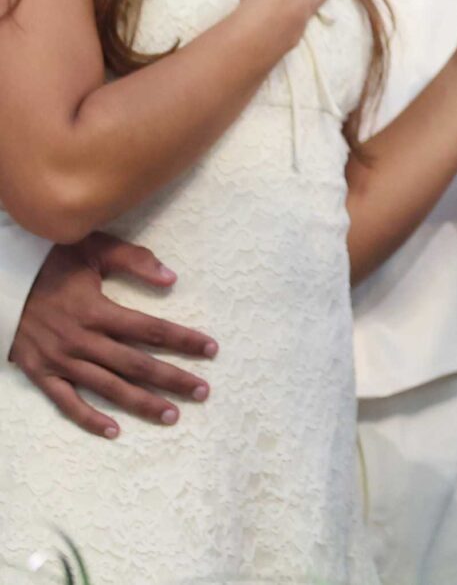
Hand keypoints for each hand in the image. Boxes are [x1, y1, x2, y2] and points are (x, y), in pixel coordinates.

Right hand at [7, 235, 215, 437]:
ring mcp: (60, 361)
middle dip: (172, 379)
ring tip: (171, 415)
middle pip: (136, 365)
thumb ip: (135, 261)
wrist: (0, 282)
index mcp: (97, 310)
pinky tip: (114, 430)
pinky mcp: (41, 373)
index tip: (211, 349)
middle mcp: (81, 341)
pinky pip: (67, 402)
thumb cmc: (50, 262)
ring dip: (142, 403)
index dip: (183, 340)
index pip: (151, 330)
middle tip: (202, 391)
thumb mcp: (93, 249)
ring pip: (109, 388)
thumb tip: (172, 278)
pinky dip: (90, 419)